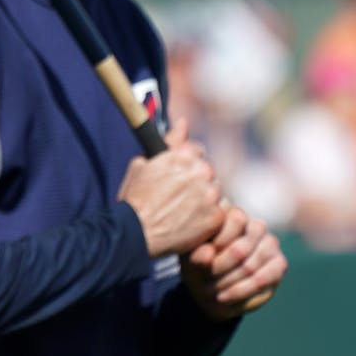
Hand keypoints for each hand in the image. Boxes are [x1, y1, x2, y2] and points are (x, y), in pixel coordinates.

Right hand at [117, 118, 224, 257]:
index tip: (180, 175)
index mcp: (183, 155)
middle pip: (207, 172)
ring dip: (204, 199)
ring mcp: (210, 195)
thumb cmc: (135, 199)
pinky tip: (191, 222)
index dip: (187, 163)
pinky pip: (220, 212)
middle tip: (179, 196)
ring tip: (184, 211)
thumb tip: (183, 122)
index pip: (197, 150)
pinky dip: (208, 217)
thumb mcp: (143, 164)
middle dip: (197, 181)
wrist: (136, 232)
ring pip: (215, 191)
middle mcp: (201, 172)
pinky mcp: (216, 217)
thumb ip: (168, 142)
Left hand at [182, 205, 287, 318]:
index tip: (199, 259)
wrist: (212, 288)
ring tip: (211, 292)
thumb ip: (198, 254)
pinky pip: (264, 278)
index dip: (217, 243)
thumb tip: (208, 255)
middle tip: (203, 283)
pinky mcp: (279, 262)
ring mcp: (270, 242)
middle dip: (220, 270)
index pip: (234, 220)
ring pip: (251, 266)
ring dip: (229, 283)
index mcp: (233, 214)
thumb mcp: (192, 258)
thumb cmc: (200, 265)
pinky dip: (242, 290)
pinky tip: (224, 296)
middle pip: (241, 249)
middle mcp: (254, 225)